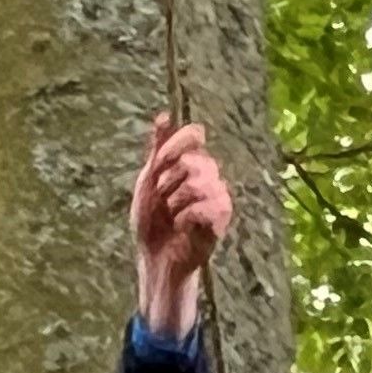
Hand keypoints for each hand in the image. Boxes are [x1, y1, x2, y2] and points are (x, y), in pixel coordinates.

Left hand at [131, 114, 230, 335]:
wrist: (155, 258)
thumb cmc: (151, 222)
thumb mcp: (148, 180)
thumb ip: (158, 149)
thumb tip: (163, 115)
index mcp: (191, 162)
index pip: (193, 134)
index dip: (174, 147)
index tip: (157, 167)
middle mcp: (209, 174)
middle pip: (191, 161)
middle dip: (168, 184)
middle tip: (164, 204)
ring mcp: (218, 194)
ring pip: (198, 183)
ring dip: (175, 204)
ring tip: (173, 218)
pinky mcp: (223, 217)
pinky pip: (205, 206)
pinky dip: (185, 219)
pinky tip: (183, 229)